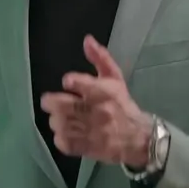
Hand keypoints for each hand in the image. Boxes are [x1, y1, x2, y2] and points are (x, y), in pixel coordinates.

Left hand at [40, 35, 151, 166]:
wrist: (137, 137)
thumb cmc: (122, 105)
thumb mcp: (115, 78)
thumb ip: (100, 58)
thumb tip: (87, 40)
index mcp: (103, 91)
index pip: (76, 83)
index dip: (70, 81)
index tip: (69, 83)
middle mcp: (95, 111)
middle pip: (60, 105)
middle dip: (51, 102)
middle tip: (51, 102)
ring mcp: (90, 132)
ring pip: (59, 123)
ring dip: (56, 119)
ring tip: (60, 117)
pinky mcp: (86, 148)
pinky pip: (62, 142)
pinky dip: (60, 137)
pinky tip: (66, 132)